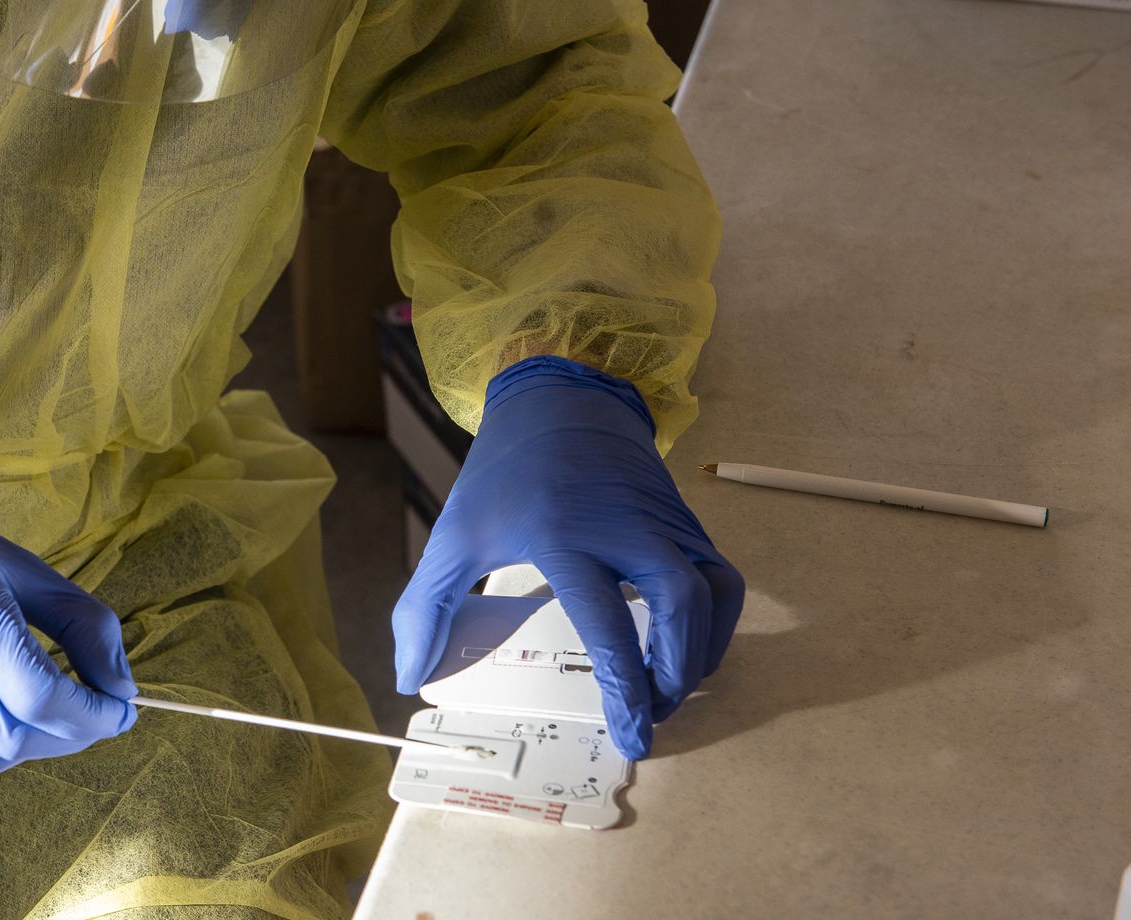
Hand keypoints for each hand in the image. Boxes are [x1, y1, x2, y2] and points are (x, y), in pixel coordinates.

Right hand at [0, 444, 136, 789]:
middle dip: (71, 731)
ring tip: (36, 708)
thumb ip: (82, 624)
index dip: (96, 713)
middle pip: (19, 735)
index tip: (120, 708)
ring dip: (30, 746)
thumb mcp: (20, 563)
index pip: (43, 695)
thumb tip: (123, 688)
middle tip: (88, 708)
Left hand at [392, 357, 742, 758]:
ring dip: (696, 654)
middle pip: (680, 607)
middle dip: (673, 675)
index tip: (629, 732)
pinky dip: (715, 623)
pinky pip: (722, 579)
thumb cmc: (505, 471)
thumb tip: (408, 675)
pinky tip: (688, 651)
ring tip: (665, 695)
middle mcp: (627, 527)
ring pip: (711, 595)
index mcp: (565, 534)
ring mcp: (664, 522)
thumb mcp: (454, 534)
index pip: (607, 623)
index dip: (624, 686)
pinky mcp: (686, 521)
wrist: (561, 397)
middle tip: (651, 720)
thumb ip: (426, 607)